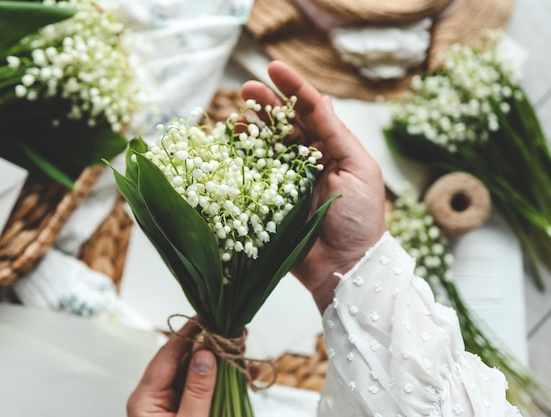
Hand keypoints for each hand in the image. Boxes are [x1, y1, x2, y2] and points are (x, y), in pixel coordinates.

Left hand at [127, 320, 216, 416]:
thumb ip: (197, 390)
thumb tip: (205, 354)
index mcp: (144, 399)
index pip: (166, 355)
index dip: (187, 333)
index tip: (205, 317)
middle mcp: (150, 396)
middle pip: (176, 360)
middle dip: (200, 345)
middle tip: (224, 331)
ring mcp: (162, 402)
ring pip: (186, 371)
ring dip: (206, 360)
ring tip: (227, 347)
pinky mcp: (174, 408)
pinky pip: (191, 385)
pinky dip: (206, 376)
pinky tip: (222, 369)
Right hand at [241, 61, 386, 313]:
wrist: (345, 265)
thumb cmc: (360, 218)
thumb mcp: (358, 170)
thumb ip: (336, 135)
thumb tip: (320, 100)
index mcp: (332, 149)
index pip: (311, 111)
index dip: (293, 88)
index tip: (273, 68)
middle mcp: (307, 160)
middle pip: (283, 125)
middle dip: (265, 104)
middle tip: (245, 89)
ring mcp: (288, 180)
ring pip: (265, 145)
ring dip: (251, 127)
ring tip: (236, 112)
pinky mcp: (271, 200)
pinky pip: (254, 174)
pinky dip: (241, 158)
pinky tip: (231, 144)